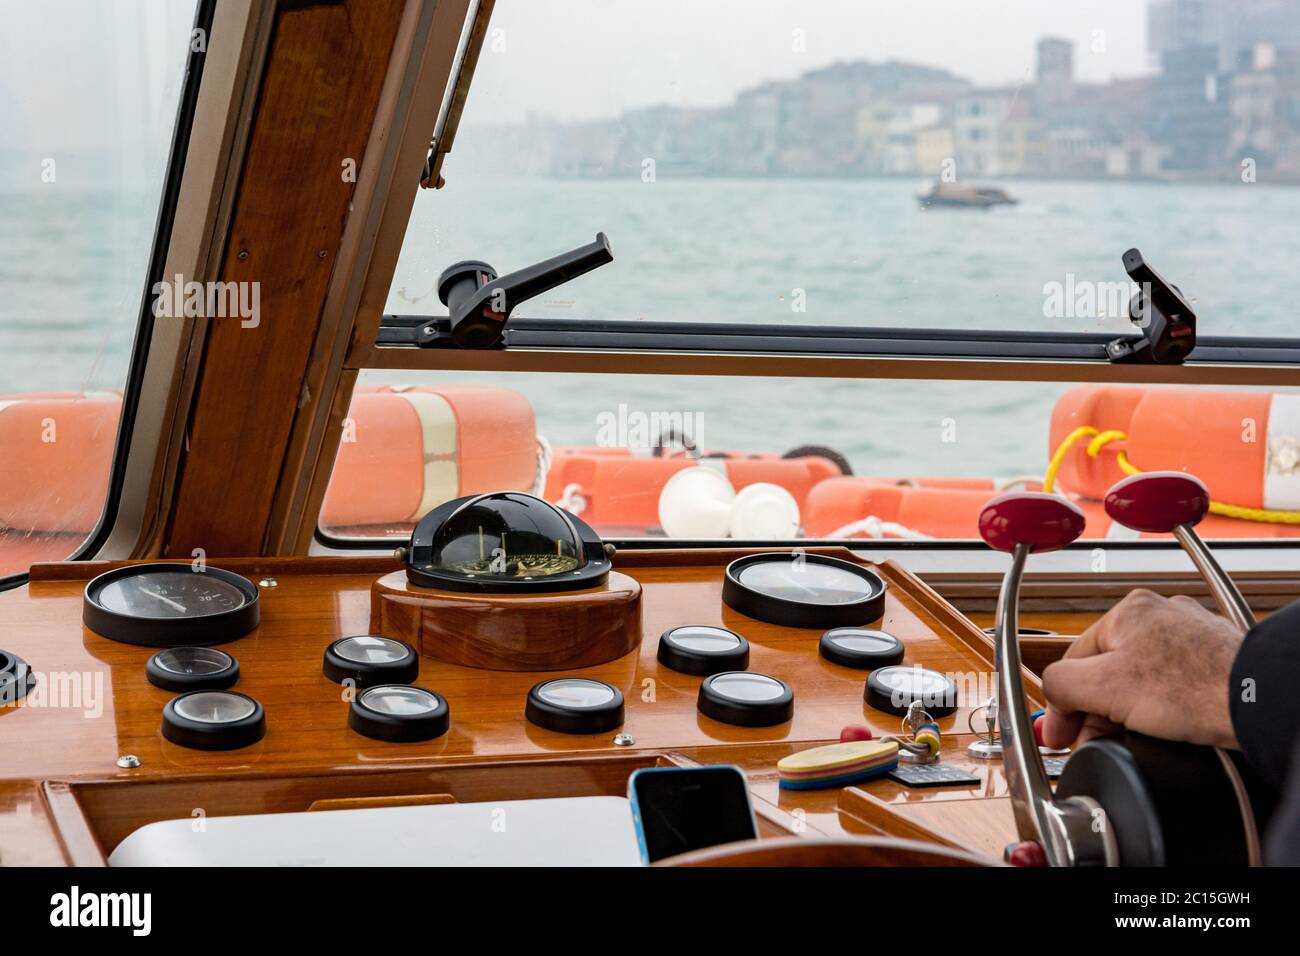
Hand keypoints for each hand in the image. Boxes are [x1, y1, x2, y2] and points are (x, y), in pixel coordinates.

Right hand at [1040, 589, 1242, 751]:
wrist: (1258, 703)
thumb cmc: (1193, 690)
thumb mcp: (1101, 687)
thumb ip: (1059, 684)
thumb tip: (1052, 695)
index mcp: (1127, 611)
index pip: (1075, 660)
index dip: (1064, 704)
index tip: (1062, 734)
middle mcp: (1160, 614)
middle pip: (1108, 669)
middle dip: (1099, 710)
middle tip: (1098, 739)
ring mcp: (1192, 634)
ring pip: (1142, 677)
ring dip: (1131, 709)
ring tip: (1140, 733)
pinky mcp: (1216, 658)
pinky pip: (1175, 682)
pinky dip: (1167, 705)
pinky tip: (1171, 724)